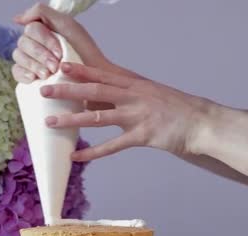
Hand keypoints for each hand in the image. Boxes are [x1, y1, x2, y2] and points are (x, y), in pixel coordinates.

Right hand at [12, 3, 110, 82]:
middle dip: (41, 55)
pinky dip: (23, 74)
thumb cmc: (84, 51)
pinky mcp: (28, 76)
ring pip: (18, 56)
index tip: (60, 52)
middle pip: (23, 43)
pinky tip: (34, 78)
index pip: (31, 29)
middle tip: (56, 66)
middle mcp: (33, 44)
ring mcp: (30, 60)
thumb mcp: (68, 25)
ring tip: (48, 74)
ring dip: (34, 65)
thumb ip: (42, 13)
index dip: (45, 40)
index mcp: (42, 31)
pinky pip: (16, 71)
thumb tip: (17, 18)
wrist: (92, 77)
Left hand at [40, 62, 218, 160]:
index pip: (103, 74)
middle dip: (67, 90)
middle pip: (94, 90)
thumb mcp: (151, 94)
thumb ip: (128, 95)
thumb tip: (103, 98)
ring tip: (51, 122)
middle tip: (44, 89)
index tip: (60, 66)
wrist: (203, 122)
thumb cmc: (176, 110)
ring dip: (72, 119)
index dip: (80, 69)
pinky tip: (76, 156)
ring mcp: (138, 116)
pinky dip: (92, 152)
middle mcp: (133, 96)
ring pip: (98, 117)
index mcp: (135, 85)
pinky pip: (112, 146)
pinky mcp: (143, 136)